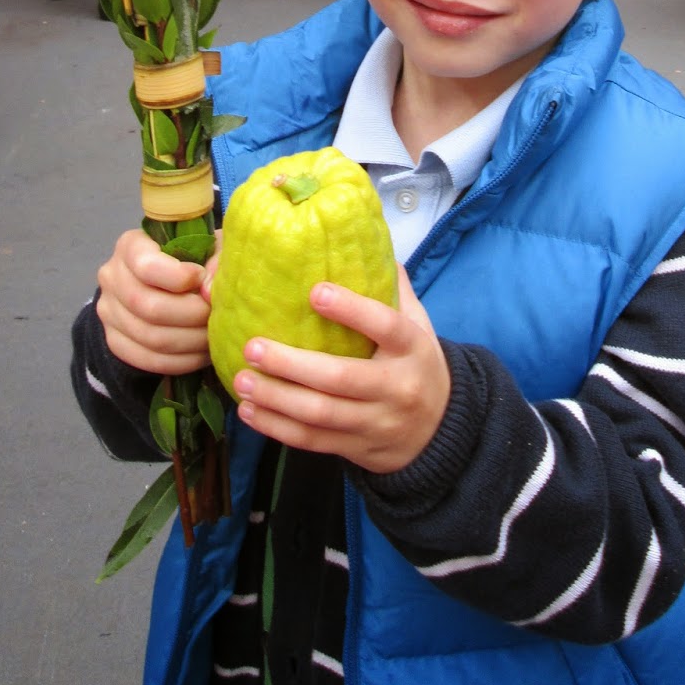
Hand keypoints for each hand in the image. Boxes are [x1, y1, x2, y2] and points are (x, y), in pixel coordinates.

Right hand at [95, 229, 212, 374]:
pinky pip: (147, 360)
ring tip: (213, 336)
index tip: (202, 279)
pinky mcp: (114, 341)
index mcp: (131, 246)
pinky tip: (200, 353)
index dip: (180, 277)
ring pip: (150, 337)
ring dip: (190, 341)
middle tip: (215, 315)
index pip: (146, 266)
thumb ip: (214, 259)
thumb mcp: (207, 247)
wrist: (163, 283)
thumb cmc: (191, 258)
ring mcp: (109, 312)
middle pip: (149, 307)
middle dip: (191, 315)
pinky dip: (180, 361)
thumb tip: (209, 288)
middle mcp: (112, 277)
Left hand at [228, 267, 451, 473]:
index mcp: (413, 350)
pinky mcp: (356, 447)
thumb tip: (363, 238)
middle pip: (341, 378)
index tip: (314, 291)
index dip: (352, 310)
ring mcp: (375, 422)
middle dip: (292, 364)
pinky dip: (277, 427)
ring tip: (242, 380)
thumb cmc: (417, 364)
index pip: (386, 326)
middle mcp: (396, 387)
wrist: (441, 431)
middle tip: (253, 346)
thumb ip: (394, 287)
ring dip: (276, 398)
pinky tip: (249, 411)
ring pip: (321, 414)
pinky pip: (312, 440)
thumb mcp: (419, 325)